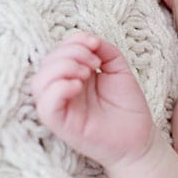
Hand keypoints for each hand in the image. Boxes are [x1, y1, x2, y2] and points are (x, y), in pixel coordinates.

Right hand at [31, 32, 155, 168]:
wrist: (139, 138)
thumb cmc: (127, 107)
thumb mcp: (118, 69)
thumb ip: (104, 50)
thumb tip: (89, 39)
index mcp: (71, 77)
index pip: (56, 53)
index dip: (72, 42)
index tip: (95, 45)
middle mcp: (62, 92)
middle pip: (45, 64)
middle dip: (70, 53)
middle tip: (94, 62)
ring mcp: (60, 109)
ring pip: (38, 83)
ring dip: (62, 68)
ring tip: (86, 73)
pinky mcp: (61, 126)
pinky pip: (45, 106)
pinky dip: (58, 89)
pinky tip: (78, 87)